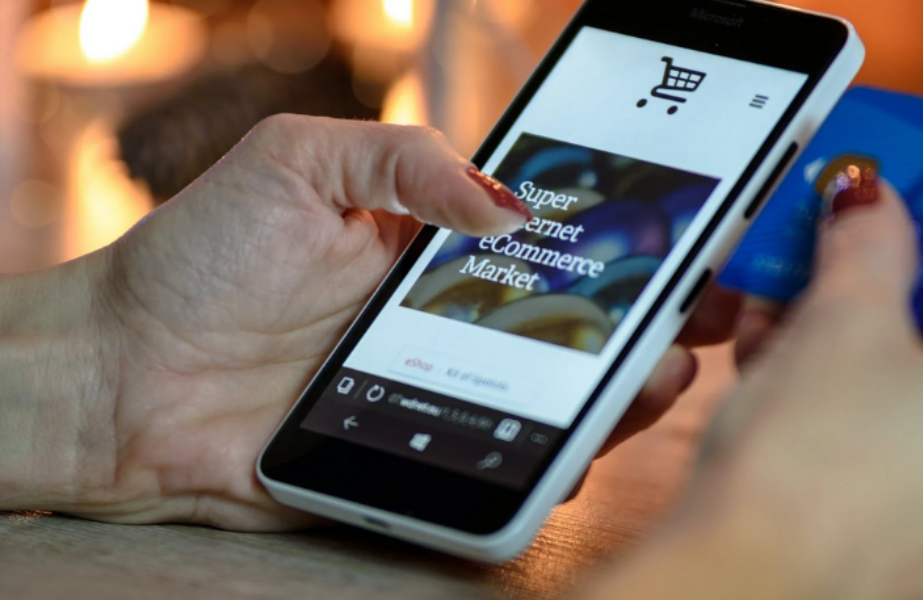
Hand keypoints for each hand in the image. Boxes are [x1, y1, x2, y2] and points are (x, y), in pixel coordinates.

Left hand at [0, 116, 737, 529]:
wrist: (121, 374)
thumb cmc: (201, 257)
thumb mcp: (301, 163)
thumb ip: (406, 161)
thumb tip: (510, 203)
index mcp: (436, 247)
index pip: (551, 241)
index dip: (625, 239)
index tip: (687, 237)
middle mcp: (451, 320)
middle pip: (574, 326)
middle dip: (652, 320)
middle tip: (705, 312)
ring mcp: (440, 390)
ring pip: (555, 400)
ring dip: (621, 391)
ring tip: (661, 371)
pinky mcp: (417, 452)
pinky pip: (499, 465)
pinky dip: (547, 462)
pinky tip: (576, 445)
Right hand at [584, 172, 922, 599]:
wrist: (743, 590)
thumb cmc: (809, 469)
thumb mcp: (837, 328)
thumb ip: (868, 248)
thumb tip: (868, 197)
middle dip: (919, 300)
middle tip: (864, 271)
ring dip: (881, 358)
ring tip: (795, 331)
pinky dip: (872, 420)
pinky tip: (791, 394)